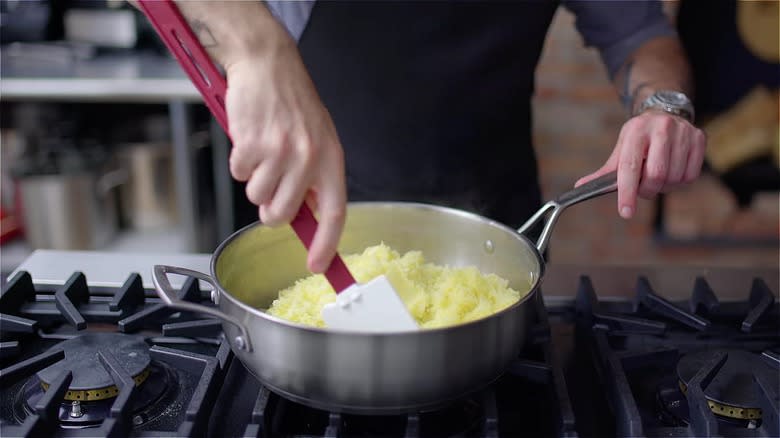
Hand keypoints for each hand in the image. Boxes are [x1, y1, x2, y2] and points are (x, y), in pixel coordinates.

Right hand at [225, 46, 346, 273]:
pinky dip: (240, 161)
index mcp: (331, 159)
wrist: (268, 63)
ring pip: (257, 197)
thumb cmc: (293, 101)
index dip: (326, 245)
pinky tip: (250, 138)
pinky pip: (238, 174)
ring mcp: (279, 152)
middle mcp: (309, 158)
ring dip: (255, 180)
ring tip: (262, 151)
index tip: (318, 265)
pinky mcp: (251, 144)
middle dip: (270, 210)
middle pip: (282, 215)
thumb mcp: (319, 139)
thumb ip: (315, 177)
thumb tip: (308, 217)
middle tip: (271, 185)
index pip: (335, 213)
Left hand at [576, 110, 705, 218]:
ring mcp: (682, 132)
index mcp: (636, 131)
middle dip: (648, 190)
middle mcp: (661, 128)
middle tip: (644, 188)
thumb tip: (580, 187)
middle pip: (656, 175)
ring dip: (664, 187)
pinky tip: (673, 171)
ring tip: (658, 177)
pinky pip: (691, 175)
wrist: (665, 112)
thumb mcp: (621, 148)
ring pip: (674, 178)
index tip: (625, 212)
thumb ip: (605, 171)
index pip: (630, 167)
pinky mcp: (699, 138)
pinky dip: (680, 182)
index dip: (627, 192)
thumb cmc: (639, 137)